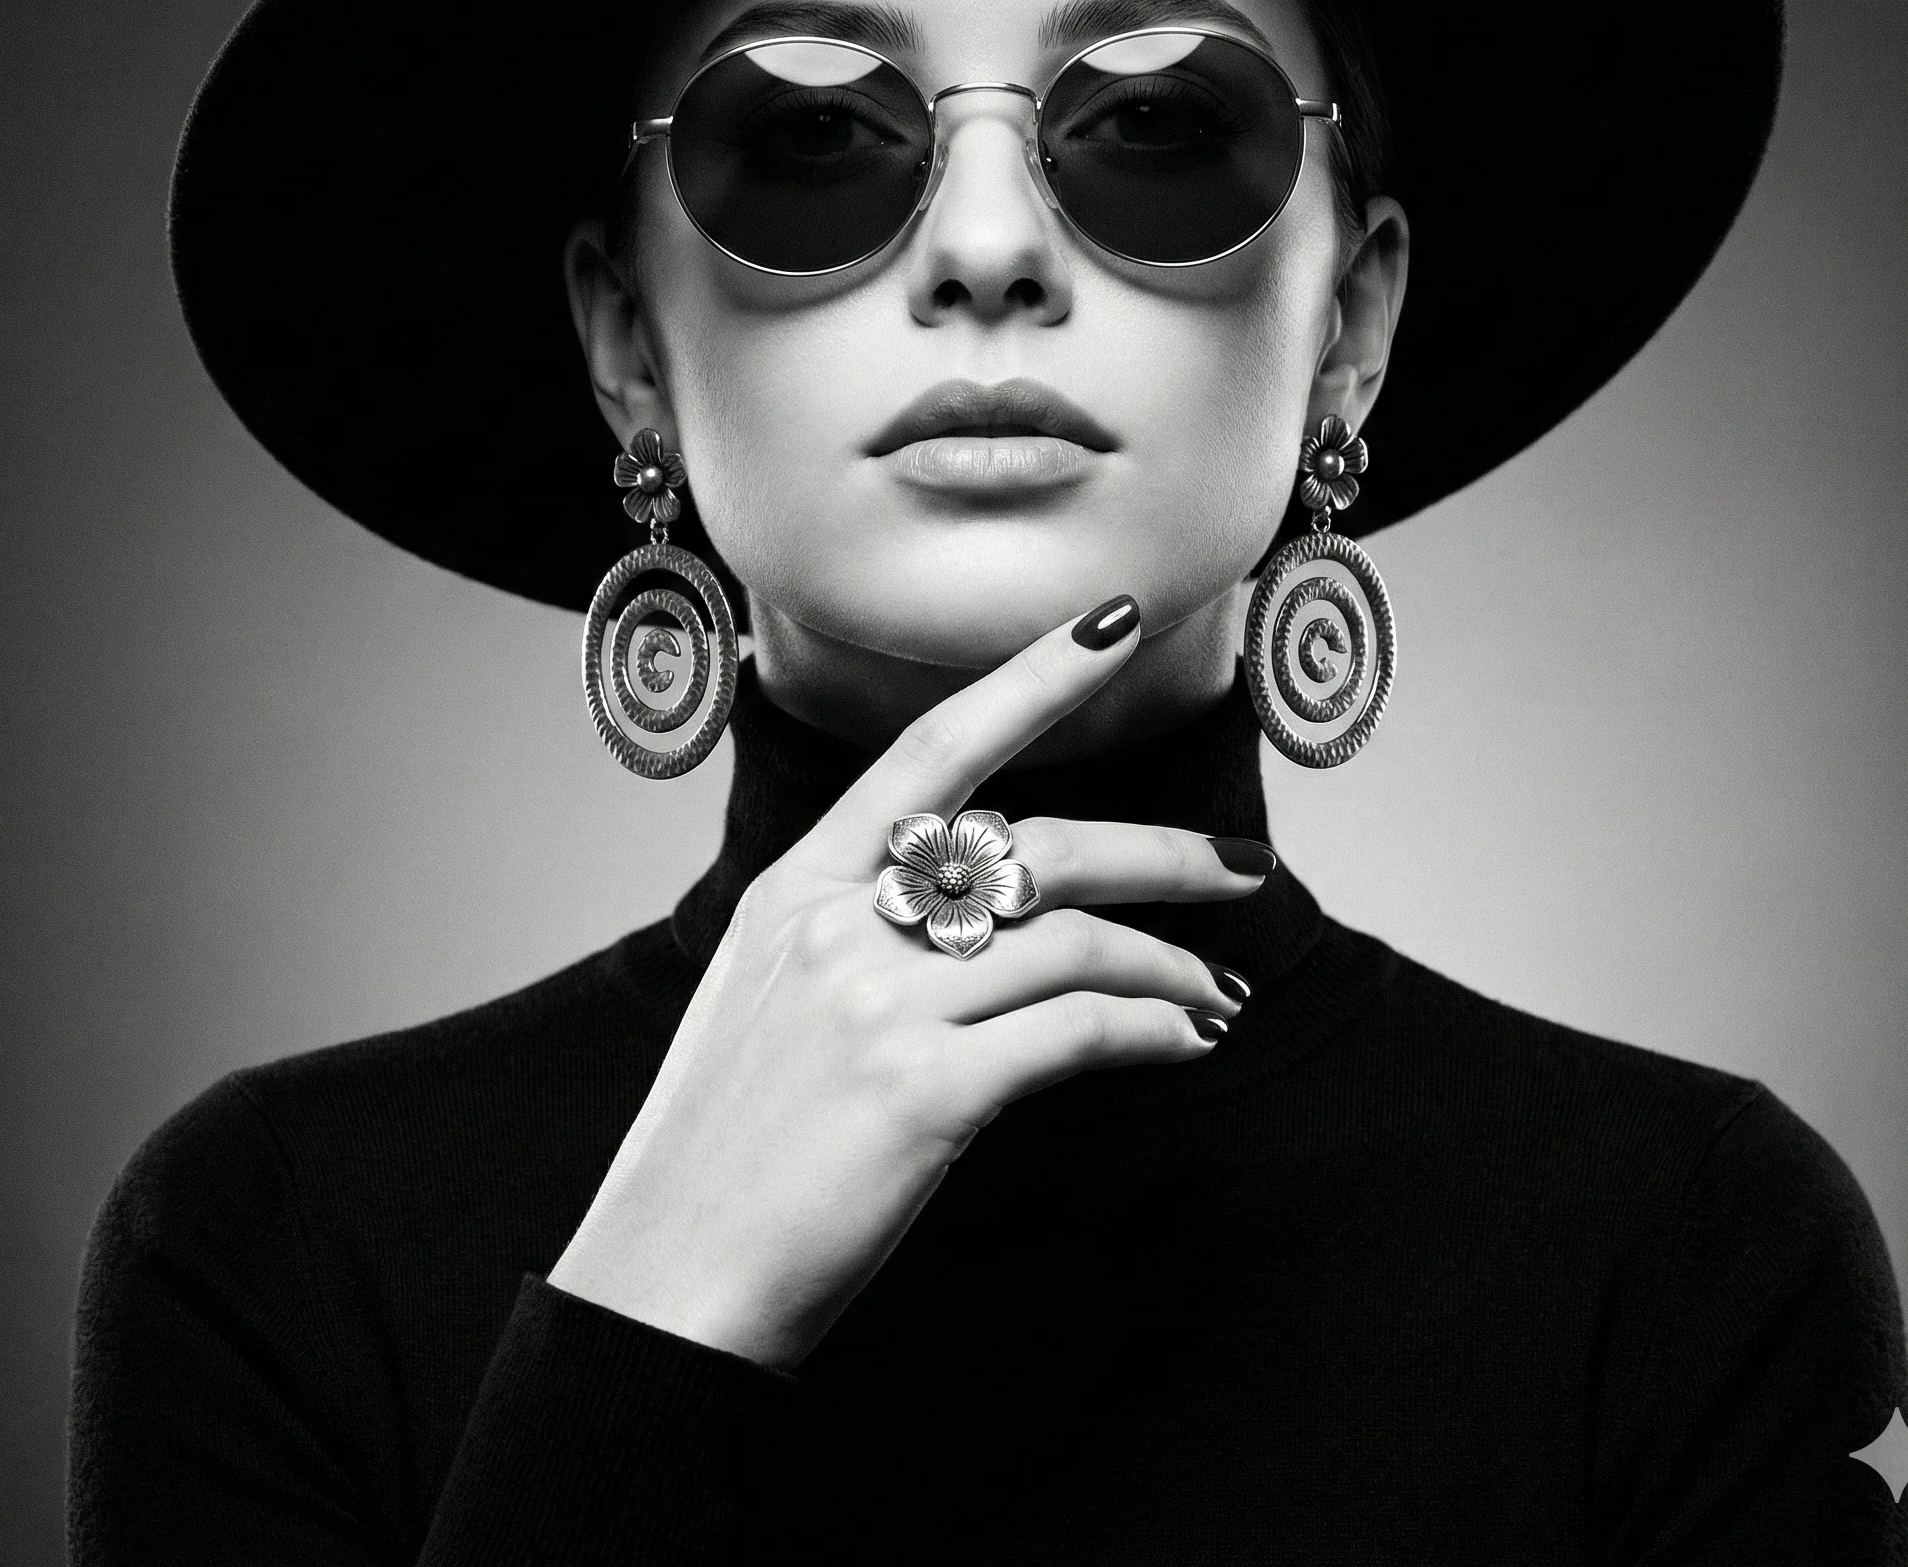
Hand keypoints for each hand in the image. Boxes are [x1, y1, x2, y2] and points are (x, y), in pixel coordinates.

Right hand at [546, 599, 1268, 1367]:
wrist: (667, 1283)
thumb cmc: (726, 1152)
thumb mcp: (764, 1002)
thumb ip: (857, 935)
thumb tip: (980, 918)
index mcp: (796, 890)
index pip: (932, 751)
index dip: (1031, 679)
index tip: (1107, 625)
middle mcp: (838, 926)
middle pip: (1036, 845)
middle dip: (1160, 854)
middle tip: (1240, 871)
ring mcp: (880, 1004)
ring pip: (1075, 940)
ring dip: (1169, 966)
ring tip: (1213, 996)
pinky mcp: (925, 1090)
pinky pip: (1079, 1033)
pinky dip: (1151, 1031)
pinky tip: (1183, 1043)